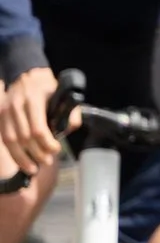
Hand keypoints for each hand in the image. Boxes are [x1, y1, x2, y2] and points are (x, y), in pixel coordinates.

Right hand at [0, 66, 61, 180]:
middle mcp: (16, 106)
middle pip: (24, 137)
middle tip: (47, 161)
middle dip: (36, 153)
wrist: (26, 74)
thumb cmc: (47, 87)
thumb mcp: (63, 94)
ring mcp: (5, 111)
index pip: (38, 129)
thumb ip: (70, 112)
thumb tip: (68, 129)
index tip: (56, 150)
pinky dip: (12, 151)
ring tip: (33, 168)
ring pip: (11, 140)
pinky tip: (21, 161)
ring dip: (22, 157)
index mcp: (34, 99)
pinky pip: (4, 137)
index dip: (47, 144)